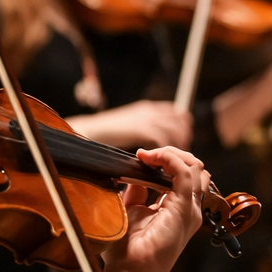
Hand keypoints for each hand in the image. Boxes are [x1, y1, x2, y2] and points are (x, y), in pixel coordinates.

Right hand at [69, 100, 191, 150]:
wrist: (86, 131)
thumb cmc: (104, 134)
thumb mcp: (129, 126)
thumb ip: (145, 131)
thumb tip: (159, 146)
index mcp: (148, 108)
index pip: (178, 113)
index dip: (184, 128)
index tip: (183, 143)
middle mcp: (150, 111)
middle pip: (181, 120)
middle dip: (184, 138)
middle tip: (183, 155)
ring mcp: (147, 118)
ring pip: (175, 130)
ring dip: (177, 147)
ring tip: (175, 162)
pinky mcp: (142, 129)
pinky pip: (163, 140)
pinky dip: (164, 153)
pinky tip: (161, 163)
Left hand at [101, 146, 210, 271]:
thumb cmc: (128, 251)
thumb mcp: (131, 210)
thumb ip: (137, 190)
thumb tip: (137, 171)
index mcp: (178, 208)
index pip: (184, 174)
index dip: (165, 160)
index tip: (140, 157)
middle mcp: (189, 208)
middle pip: (194, 167)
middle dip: (171, 154)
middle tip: (146, 155)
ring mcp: (189, 209)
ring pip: (194, 167)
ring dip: (170, 155)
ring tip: (149, 156)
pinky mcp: (183, 209)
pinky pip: (184, 174)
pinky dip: (169, 160)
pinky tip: (152, 159)